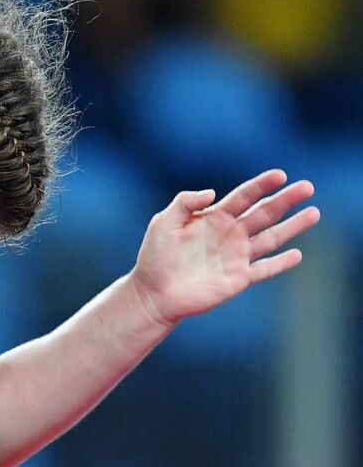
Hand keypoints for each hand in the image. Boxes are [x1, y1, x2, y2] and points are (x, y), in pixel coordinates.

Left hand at [129, 170, 317, 326]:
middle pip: (264, 213)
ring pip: (271, 238)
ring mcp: (237, 257)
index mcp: (215, 218)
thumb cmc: (155, 256)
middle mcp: (231, 235)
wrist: (153, 292)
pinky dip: (280, 263)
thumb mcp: (164, 223)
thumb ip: (185, 203)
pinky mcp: (238, 279)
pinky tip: (297, 254)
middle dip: (286, 200)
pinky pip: (264, 269)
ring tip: (314, 213)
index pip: (244, 196)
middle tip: (307, 187)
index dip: (261, 185)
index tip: (280, 175)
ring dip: (293, 226)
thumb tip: (212, 192)